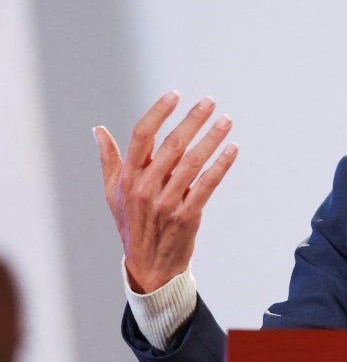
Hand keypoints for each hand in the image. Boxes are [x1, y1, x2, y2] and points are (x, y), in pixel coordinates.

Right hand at [94, 91, 237, 292]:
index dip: (158, 113)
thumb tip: (99, 130)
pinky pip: (207, 185)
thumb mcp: (114, 193)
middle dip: (193, 120)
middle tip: (209, 101)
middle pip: (172, 145)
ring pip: (193, 163)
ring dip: (211, 139)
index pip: (142, 137)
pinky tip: (232, 149)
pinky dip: (221, 165)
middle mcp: (145, 188)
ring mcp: (166, 203)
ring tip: (226, 120)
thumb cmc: (132, 224)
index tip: (174, 95)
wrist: (149, 267)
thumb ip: (110, 160)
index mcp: (128, 178)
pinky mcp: (187, 216)